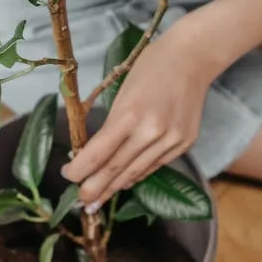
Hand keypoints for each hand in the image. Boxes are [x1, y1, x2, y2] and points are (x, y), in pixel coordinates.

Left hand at [61, 29, 216, 208]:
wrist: (193, 58)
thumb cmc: (152, 67)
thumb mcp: (123, 93)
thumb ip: (111, 125)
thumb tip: (95, 154)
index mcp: (131, 115)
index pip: (98, 153)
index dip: (80, 169)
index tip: (68, 176)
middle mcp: (152, 132)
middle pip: (116, 169)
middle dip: (96, 188)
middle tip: (82, 203)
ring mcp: (171, 140)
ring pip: (136, 172)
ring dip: (115, 187)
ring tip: (99, 200)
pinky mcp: (185, 143)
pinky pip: (155, 165)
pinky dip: (138, 174)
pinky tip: (125, 182)